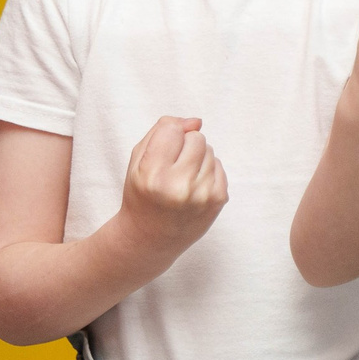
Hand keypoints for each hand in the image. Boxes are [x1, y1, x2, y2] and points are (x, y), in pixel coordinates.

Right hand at [109, 116, 226, 262]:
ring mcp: (202, 195)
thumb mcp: (138, 160)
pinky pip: (219, 166)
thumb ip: (162, 131)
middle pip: (196, 137)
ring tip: (181, 180)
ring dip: (197, 160)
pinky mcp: (218, 200)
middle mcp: (179, 186)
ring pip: (210, 150)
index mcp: (152, 174)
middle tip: (172, 168)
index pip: (172, 129)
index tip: (160, 154)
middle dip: (185, 146)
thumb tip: (197, 122)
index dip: (166, 136)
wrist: (150, 237)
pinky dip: (207, 172)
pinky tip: (193, 188)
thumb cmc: (142, 194)